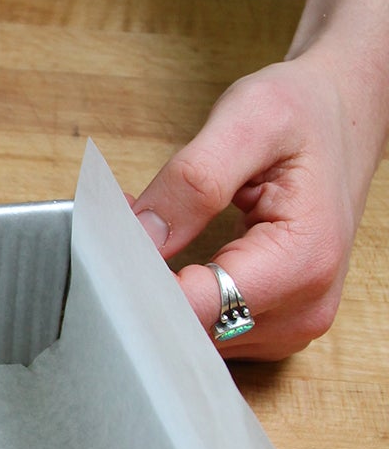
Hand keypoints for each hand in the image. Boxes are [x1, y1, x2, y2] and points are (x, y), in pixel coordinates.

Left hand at [131, 49, 385, 358]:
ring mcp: (290, 325)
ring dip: (158, 295)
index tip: (110, 247)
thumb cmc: (303, 112)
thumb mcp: (249, 120)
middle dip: (145, 286)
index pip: (199, 307)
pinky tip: (169, 261)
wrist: (339, 118)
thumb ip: (195, 180)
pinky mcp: (273, 325)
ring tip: (149, 237)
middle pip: (193, 329)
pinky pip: (208, 328)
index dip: (142, 284)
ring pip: (194, 335)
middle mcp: (303, 308)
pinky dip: (179, 300)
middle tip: (120, 231)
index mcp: (302, 262)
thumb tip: (144, 235)